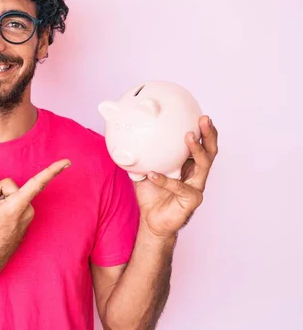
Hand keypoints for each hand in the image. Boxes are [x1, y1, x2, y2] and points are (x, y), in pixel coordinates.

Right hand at [0, 159, 70, 279]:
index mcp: (17, 206)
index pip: (37, 183)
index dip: (52, 170)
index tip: (67, 162)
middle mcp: (27, 210)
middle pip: (10, 186)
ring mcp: (28, 215)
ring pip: (13, 194)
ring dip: (1, 200)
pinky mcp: (27, 218)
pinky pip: (16, 202)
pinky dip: (6, 206)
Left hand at [134, 115, 218, 238]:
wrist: (151, 220)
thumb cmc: (152, 194)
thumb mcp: (144, 170)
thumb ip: (141, 156)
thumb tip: (125, 137)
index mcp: (188, 165)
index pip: (201, 145)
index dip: (204, 131)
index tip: (201, 114)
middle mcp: (196, 174)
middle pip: (209, 152)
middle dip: (209, 134)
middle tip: (204, 119)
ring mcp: (196, 187)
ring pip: (203, 166)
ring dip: (196, 149)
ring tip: (188, 136)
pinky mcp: (191, 200)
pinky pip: (179, 187)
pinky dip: (165, 180)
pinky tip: (153, 174)